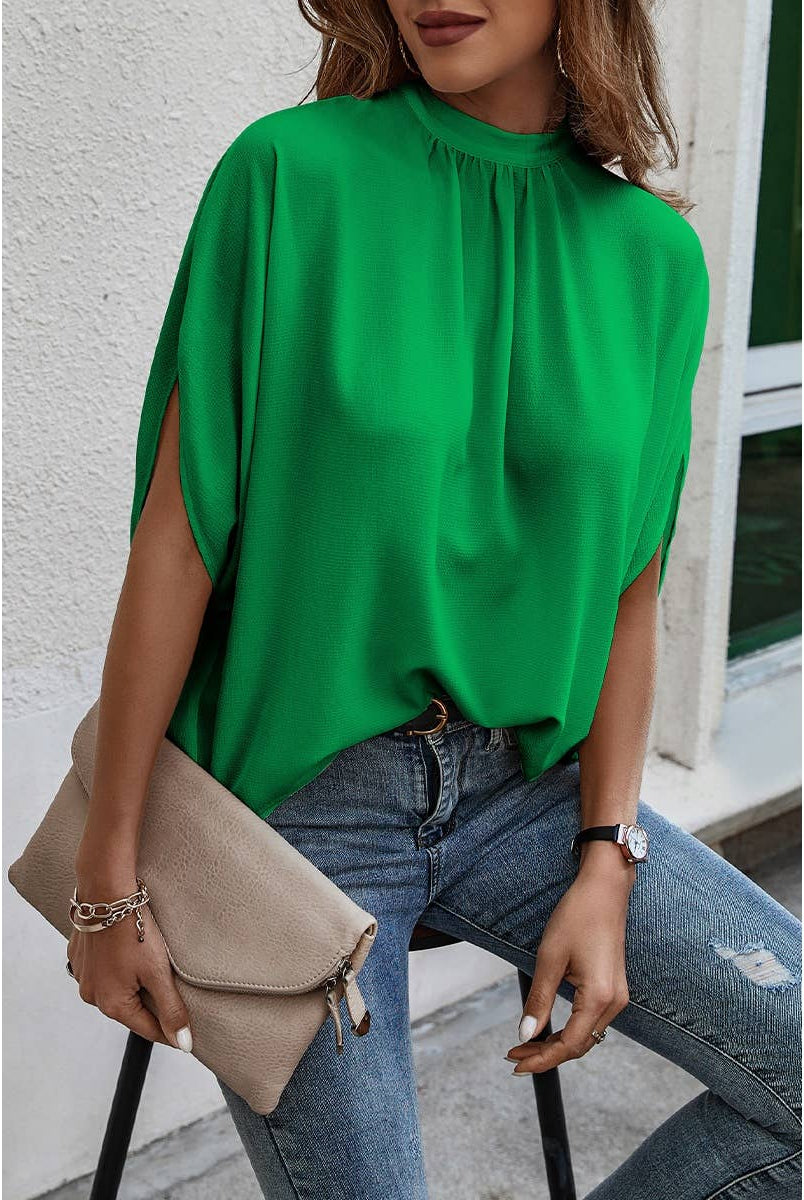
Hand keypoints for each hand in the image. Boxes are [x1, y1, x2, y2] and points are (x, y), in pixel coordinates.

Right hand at [67, 872, 192, 1051]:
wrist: (106, 891)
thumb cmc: (134, 930)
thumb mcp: (158, 972)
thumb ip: (171, 1009)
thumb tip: (184, 1044)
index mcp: (112, 1004)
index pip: (149, 1029)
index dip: (172, 1032)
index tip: (189, 1036)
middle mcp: (92, 995)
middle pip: (132, 1009)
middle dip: (152, 1004)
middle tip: (175, 993)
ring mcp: (83, 975)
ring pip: (117, 989)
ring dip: (135, 984)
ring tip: (152, 967)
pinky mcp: (80, 956)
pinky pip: (103, 970)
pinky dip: (119, 967)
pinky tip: (130, 953)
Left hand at [506, 851, 631, 1073]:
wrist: (605, 889)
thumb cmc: (578, 916)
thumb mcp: (550, 957)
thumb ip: (539, 999)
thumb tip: (526, 1034)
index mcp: (599, 998)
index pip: (569, 1045)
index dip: (541, 1059)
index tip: (516, 1064)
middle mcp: (614, 1003)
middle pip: (579, 1046)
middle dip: (546, 1055)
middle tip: (514, 1056)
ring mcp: (617, 996)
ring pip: (586, 1036)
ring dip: (557, 1043)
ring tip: (525, 1044)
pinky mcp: (614, 989)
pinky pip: (591, 1021)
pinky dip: (570, 1029)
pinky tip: (548, 1028)